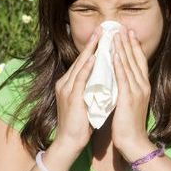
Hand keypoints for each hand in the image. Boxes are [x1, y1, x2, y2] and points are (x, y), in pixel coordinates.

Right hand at [53, 25, 101, 151]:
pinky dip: (87, 67)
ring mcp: (67, 89)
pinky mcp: (71, 97)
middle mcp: (65, 83)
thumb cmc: (80, 124)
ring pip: (81, 65)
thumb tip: (105, 78)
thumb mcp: (86, 101)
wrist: (69, 142)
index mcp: (69, 83)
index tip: (105, 35)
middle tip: (104, 28)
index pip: (83, 61)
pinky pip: (80, 79)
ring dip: (91, 49)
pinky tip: (94, 58)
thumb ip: (92, 88)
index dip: (94, 47)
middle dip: (93, 43)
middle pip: (81, 59)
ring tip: (101, 36)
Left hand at [110, 26, 153, 160]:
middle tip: (123, 27)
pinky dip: (119, 64)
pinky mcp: (128, 98)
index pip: (140, 62)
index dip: (134, 47)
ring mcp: (137, 91)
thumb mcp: (131, 103)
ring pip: (129, 65)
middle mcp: (142, 86)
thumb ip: (127, 89)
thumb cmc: (129, 125)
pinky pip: (123, 77)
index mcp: (143, 87)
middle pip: (136, 59)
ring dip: (123, 49)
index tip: (129, 34)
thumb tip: (121, 79)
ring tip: (117, 35)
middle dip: (129, 42)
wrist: (133, 142)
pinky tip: (114, 54)